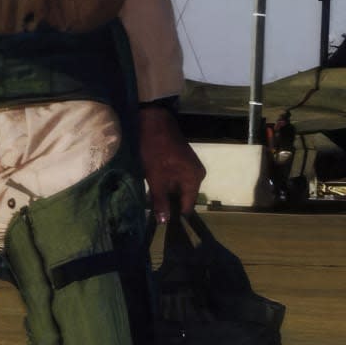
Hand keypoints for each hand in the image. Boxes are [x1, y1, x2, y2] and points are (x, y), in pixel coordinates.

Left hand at [138, 104, 204, 221]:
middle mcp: (196, 174)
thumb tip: (164, 222)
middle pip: (182, 197)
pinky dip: (163, 184)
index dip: (175, 215)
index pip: (187, 206)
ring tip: (150, 204)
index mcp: (194, 179)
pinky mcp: (179, 162)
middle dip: (168, 205)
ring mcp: (188, 167)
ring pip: (175, 188)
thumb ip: (160, 200)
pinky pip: (173, 179)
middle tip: (152, 215)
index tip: (162, 225)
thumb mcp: (156, 176)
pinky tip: (151, 189)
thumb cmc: (155, 148)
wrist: (152, 119)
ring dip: (163, 194)